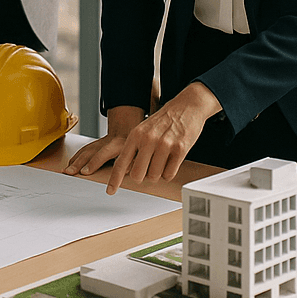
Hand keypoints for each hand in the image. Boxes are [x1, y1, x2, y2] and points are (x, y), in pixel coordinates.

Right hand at [64, 106, 144, 180]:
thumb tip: (128, 170)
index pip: (103, 154)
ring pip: (85, 151)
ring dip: (74, 161)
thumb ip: (135, 161)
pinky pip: (83, 150)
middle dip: (78, 163)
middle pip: (89, 152)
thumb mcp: (139, 151)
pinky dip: (75, 157)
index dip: (94, 163)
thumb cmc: (136, 144)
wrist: (129, 128)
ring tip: (67, 170)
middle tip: (70, 172)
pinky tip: (70, 163)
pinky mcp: (95, 144)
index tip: (85, 172)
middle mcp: (106, 142)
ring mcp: (99, 142)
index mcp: (118, 144)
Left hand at [67, 85, 220, 195]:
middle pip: (137, 175)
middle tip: (148, 168)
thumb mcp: (143, 129)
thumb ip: (134, 147)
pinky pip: (169, 174)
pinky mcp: (180, 149)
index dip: (114, 179)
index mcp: (135, 135)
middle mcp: (148, 140)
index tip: (110, 191)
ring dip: (157, 173)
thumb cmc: (164, 120)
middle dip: (142, 176)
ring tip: (162, 159)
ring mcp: (164, 144)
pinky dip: (169, 172)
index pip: (121, 162)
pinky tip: (171, 160)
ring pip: (154, 176)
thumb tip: (126, 170)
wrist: (186, 106)